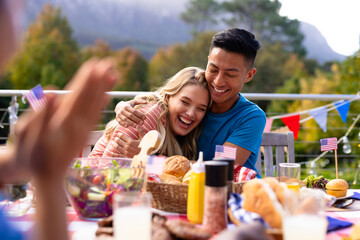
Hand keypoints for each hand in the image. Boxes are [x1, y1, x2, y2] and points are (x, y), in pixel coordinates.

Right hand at [13, 58, 115, 180]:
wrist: (48, 177)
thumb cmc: (34, 156)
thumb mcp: (31, 136)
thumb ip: (43, 114)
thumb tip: (53, 94)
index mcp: (66, 121)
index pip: (79, 95)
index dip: (88, 80)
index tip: (96, 64)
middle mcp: (79, 124)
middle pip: (91, 98)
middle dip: (99, 80)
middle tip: (109, 63)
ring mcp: (84, 130)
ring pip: (96, 105)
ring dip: (104, 89)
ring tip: (113, 74)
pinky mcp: (85, 134)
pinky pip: (95, 116)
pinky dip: (101, 104)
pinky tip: (107, 96)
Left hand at [110, 125, 146, 157]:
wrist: (146, 156)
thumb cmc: (145, 146)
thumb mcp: (144, 138)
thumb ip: (140, 131)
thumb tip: (137, 125)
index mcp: (131, 142)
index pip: (122, 136)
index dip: (119, 134)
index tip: (118, 134)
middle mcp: (127, 147)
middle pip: (119, 141)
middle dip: (116, 139)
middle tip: (115, 138)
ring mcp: (126, 153)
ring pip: (117, 147)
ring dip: (114, 144)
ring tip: (112, 143)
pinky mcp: (125, 157)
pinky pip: (117, 156)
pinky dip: (112, 154)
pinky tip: (109, 153)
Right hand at [115, 99, 146, 127]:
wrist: (118, 106)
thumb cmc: (128, 104)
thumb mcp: (133, 102)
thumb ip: (139, 101)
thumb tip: (146, 102)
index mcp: (127, 106)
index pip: (134, 111)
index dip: (139, 114)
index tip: (144, 118)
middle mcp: (122, 110)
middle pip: (130, 115)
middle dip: (136, 119)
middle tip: (142, 123)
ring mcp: (119, 114)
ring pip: (125, 119)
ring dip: (131, 123)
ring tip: (136, 126)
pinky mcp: (117, 118)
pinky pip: (119, 122)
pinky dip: (123, 124)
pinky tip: (127, 126)